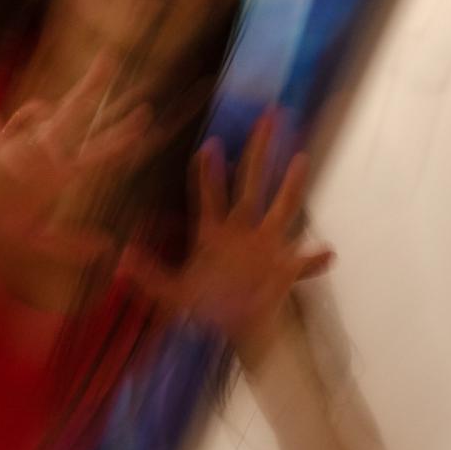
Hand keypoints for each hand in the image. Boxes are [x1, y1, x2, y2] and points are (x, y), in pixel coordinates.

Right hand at [0, 52, 151, 262]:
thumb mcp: (32, 239)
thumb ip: (67, 245)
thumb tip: (105, 246)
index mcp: (54, 173)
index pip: (95, 152)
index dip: (120, 137)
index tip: (145, 119)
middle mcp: (36, 151)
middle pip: (71, 114)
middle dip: (91, 88)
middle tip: (112, 58)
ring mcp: (9, 143)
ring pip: (32, 117)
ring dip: (34, 118)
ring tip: (37, 122)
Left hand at [117, 107, 333, 353]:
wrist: (231, 332)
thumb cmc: (201, 308)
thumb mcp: (171, 293)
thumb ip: (148, 276)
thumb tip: (122, 259)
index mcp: (214, 233)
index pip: (210, 196)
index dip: (208, 173)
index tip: (210, 145)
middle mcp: (243, 231)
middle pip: (252, 182)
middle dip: (260, 150)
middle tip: (270, 116)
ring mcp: (266, 247)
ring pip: (282, 209)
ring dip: (291, 185)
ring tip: (301, 158)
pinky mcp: (284, 271)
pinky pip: (303, 263)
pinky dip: (314, 260)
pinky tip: (328, 252)